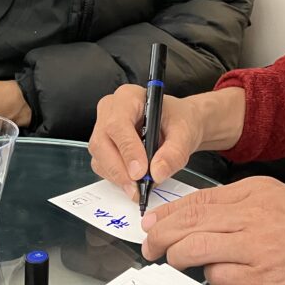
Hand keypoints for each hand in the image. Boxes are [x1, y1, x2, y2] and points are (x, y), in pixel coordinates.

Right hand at [88, 84, 205, 199]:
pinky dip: (117, 179)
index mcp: (129, 97)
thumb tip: (157, 173)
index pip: (118, 123)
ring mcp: (102, 128)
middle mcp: (110, 110)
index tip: (140, 172)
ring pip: (100, 157)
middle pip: (102, 142)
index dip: (127, 149)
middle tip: (139, 188)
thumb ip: (174, 153)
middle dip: (120, 169)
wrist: (178, 125)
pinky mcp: (103, 147)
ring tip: (141, 186)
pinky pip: (102, 166)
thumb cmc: (179, 121)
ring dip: (118, 177)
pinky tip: (135, 181)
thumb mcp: (185, 133)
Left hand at [140, 177, 284, 284]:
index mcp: (254, 193)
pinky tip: (214, 275)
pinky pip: (219, 279)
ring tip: (174, 261)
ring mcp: (254, 249)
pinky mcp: (261, 278)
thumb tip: (202, 214)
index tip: (152, 222)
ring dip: (180, 259)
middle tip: (150, 245)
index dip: (168, 213)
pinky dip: (211, 278)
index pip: (198, 201)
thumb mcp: (277, 197)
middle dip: (162, 237)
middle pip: (190, 225)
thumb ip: (241, 201)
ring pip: (197, 253)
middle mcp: (251, 217)